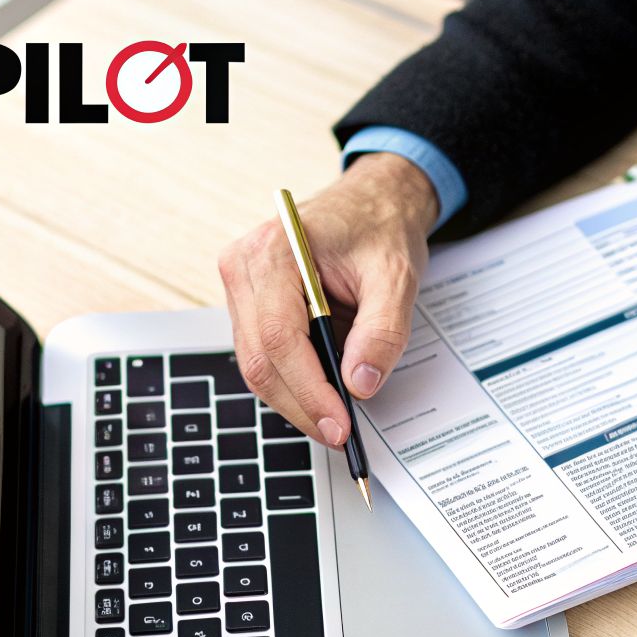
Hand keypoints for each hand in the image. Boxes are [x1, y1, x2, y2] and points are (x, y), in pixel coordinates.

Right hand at [218, 153, 436, 445]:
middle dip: (301, 405)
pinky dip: (291, 381)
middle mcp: (244, 266)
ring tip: (335, 416)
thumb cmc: (379, 228)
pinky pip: (262, 354)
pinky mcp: (247, 303)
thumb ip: (382, 331)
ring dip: (295, 398)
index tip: (339, 424)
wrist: (370, 202)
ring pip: (256, 364)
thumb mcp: (397, 276)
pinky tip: (321, 393)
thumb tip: (361, 384)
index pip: (279, 337)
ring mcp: (240, 285)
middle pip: (260, 358)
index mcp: (276, 250)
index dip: (308, 390)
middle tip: (339, 434)